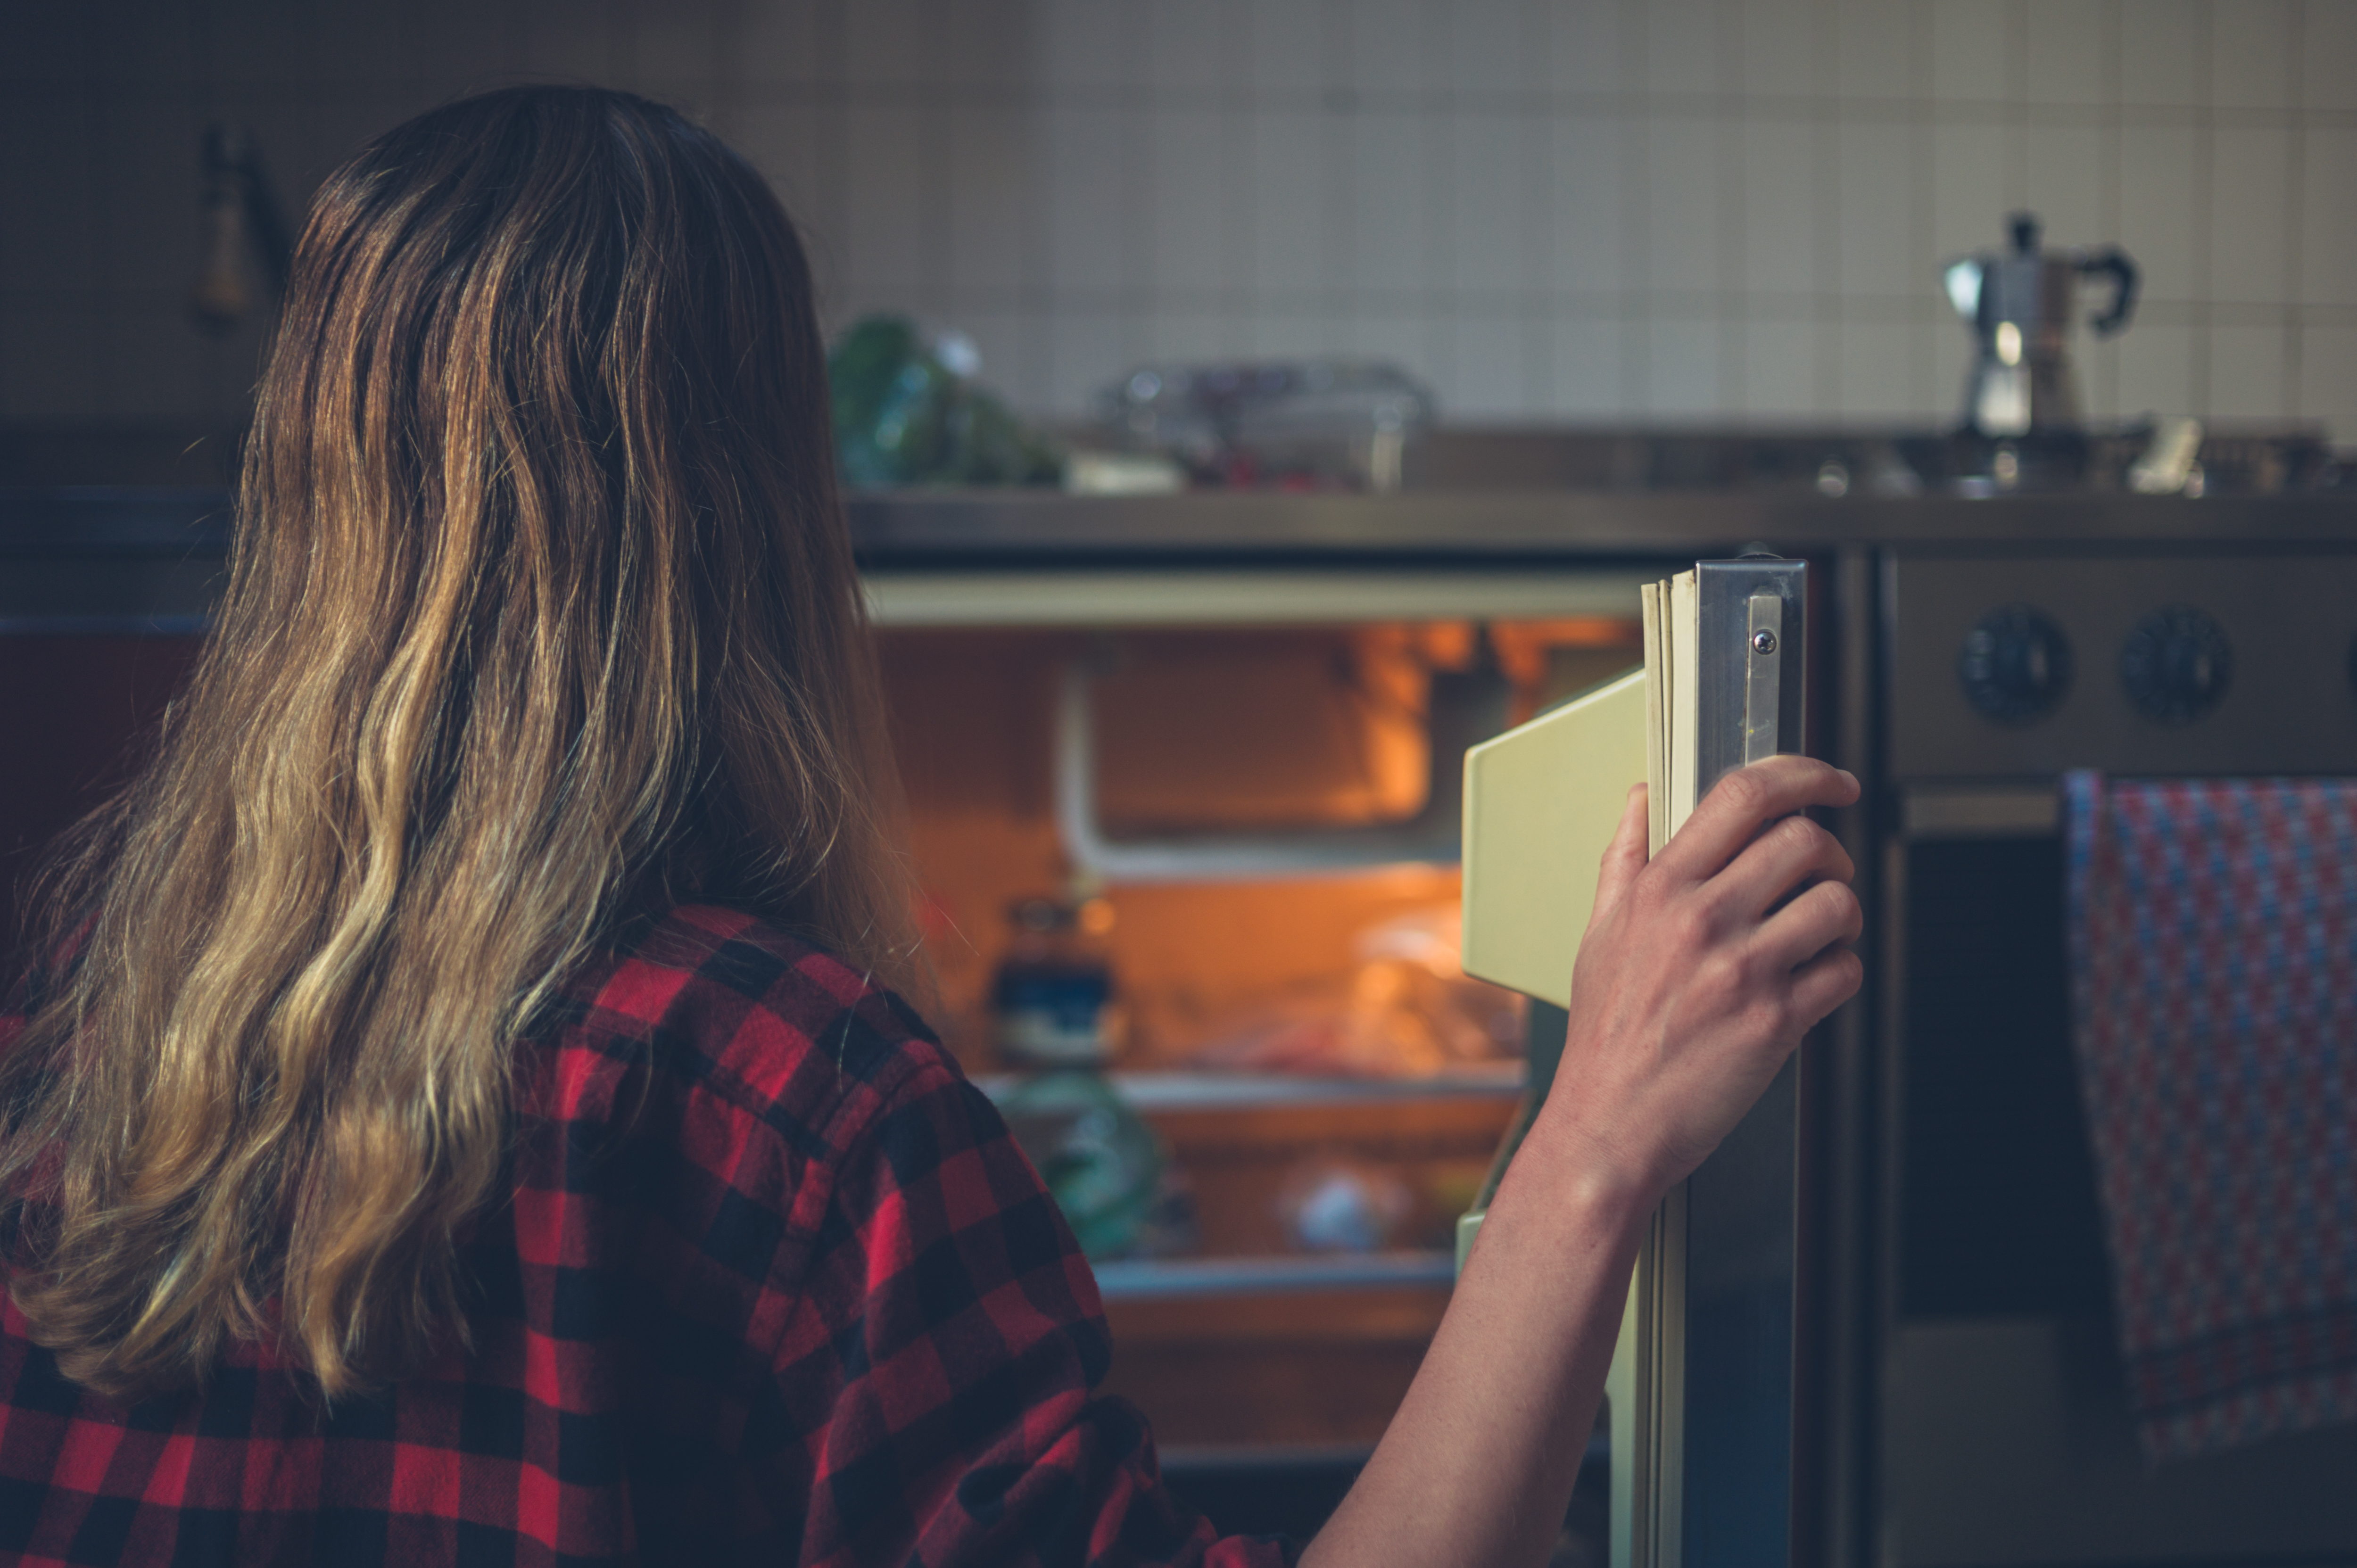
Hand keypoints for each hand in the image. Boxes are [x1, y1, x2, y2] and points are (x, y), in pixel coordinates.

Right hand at [1534, 755, 1862, 1203]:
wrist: (1609, 1123)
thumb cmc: (1605, 1035)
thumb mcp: (1599, 934)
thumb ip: (1624, 860)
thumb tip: (1640, 799)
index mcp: (1660, 889)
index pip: (1743, 795)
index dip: (1803, 774)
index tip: (1830, 784)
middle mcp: (1701, 920)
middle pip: (1804, 840)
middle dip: (1830, 854)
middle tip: (1821, 877)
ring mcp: (1740, 970)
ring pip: (1837, 904)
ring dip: (1842, 917)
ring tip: (1818, 937)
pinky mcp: (1775, 1022)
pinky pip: (1845, 972)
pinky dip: (1841, 974)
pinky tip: (1811, 986)